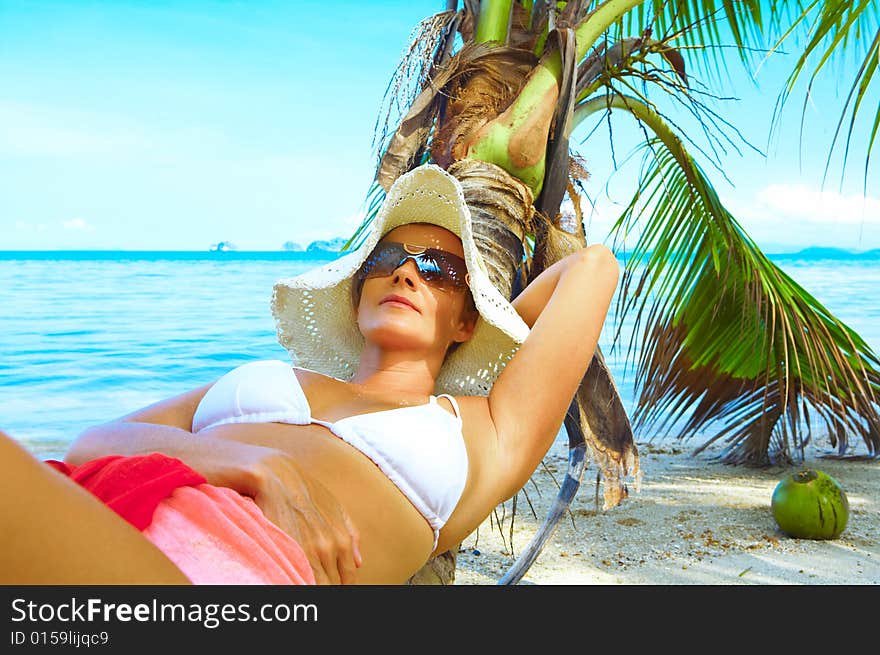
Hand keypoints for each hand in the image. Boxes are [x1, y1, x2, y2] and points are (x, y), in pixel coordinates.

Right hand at [249, 451, 361, 584]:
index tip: (333, 586)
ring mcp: (306, 551)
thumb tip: (358, 562)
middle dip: (328, 587)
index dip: (340, 586)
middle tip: (318, 584)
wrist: (276, 474)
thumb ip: (350, 533)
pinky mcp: (285, 551)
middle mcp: (327, 549)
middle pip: (331, 585)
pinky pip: (295, 578)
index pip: (346, 580)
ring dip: (310, 585)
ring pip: (315, 584)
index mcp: (342, 541)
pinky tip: (293, 580)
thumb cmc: (305, 490)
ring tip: (305, 582)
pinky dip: (297, 581)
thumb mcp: (334, 506)